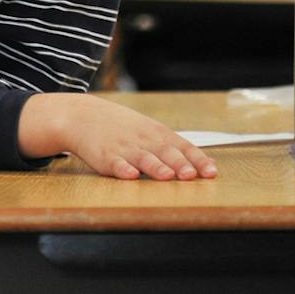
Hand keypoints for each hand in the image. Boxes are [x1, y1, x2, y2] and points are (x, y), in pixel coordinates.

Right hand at [24, 94, 217, 181]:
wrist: (83, 116)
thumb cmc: (122, 127)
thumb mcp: (150, 131)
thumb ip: (175, 148)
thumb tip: (204, 163)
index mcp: (157, 134)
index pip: (183, 146)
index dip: (198, 160)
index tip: (211, 172)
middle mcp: (144, 140)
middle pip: (166, 153)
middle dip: (179, 164)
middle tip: (191, 175)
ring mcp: (124, 148)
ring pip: (143, 158)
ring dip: (156, 167)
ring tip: (166, 176)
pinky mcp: (105, 157)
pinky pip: (115, 163)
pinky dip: (122, 169)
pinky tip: (130, 175)